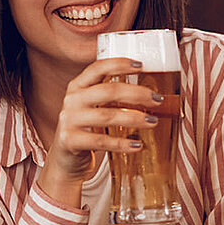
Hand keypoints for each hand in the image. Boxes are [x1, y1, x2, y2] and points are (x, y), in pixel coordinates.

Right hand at [36, 57, 164, 204]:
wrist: (66, 161)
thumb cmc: (87, 130)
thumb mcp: (92, 108)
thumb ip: (111, 97)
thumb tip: (151, 93)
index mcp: (77, 86)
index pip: (98, 68)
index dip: (119, 64)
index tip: (141, 65)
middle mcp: (71, 100)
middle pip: (108, 91)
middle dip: (137, 94)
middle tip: (157, 100)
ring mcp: (69, 120)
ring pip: (107, 116)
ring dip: (134, 118)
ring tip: (153, 122)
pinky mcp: (70, 141)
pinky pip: (101, 141)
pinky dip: (122, 143)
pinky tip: (138, 145)